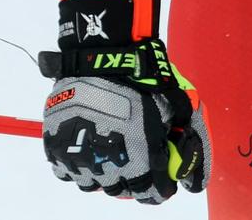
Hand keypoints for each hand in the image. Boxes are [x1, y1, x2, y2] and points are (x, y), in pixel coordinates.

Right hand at [39, 0, 209, 201]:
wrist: (101, 58)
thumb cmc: (143, 79)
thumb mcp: (175, 104)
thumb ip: (185, 137)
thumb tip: (195, 171)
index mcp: (142, 159)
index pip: (153, 193)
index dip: (161, 190)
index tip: (163, 184)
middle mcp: (109, 167)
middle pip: (123, 191)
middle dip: (135, 182)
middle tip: (139, 167)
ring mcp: (79, 161)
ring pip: (95, 184)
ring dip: (108, 176)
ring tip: (115, 157)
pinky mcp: (56, 151)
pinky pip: (68, 173)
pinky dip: (80, 168)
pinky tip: (91, 151)